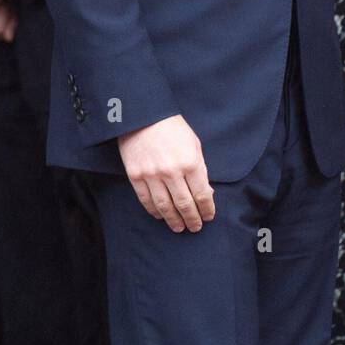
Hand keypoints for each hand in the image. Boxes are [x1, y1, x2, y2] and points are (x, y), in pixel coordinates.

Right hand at [117, 114, 214, 231]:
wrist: (144, 116)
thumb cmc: (173, 129)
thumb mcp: (194, 145)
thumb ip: (200, 169)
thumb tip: (205, 193)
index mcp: (190, 162)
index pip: (201, 194)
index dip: (206, 209)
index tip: (208, 216)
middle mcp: (172, 172)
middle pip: (184, 204)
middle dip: (192, 219)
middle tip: (195, 227)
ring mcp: (152, 175)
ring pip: (165, 206)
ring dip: (173, 220)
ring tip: (179, 228)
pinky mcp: (136, 176)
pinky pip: (146, 200)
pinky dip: (154, 211)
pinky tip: (161, 216)